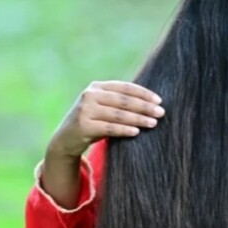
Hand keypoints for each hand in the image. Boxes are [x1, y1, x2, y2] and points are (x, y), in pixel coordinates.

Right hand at [47, 80, 164, 158]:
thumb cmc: (92, 123)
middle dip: (144, 106)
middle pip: (123, 100)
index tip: (159, 101)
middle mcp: (89, 95)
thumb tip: (152, 103)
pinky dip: (124, 130)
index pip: (124, 87)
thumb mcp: (103, 108)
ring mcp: (85, 110)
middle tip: (161, 113)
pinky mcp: (83, 126)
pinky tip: (136, 132)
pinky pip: (109, 128)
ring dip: (138, 119)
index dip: (143, 93)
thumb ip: (119, 102)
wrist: (65, 139)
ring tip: (153, 123)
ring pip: (118, 114)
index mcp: (96, 87)